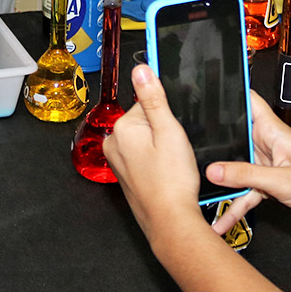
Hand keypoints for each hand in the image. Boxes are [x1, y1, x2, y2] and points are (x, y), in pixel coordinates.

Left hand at [104, 63, 211, 244]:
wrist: (171, 221)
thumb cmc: (172, 182)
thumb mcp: (169, 131)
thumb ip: (154, 99)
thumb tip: (141, 70)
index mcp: (121, 128)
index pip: (147, 103)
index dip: (168, 115)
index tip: (176, 128)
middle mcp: (114, 143)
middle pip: (145, 120)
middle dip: (164, 130)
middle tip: (176, 149)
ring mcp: (118, 161)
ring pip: (146, 139)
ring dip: (161, 146)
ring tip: (172, 163)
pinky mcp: (126, 174)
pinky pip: (143, 156)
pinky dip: (156, 160)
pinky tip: (167, 172)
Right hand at [205, 92, 290, 222]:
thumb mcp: (281, 181)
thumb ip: (246, 175)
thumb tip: (214, 170)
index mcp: (272, 130)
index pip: (248, 100)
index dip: (228, 93)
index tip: (205, 93)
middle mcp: (268, 143)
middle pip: (235, 136)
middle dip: (214, 142)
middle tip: (188, 149)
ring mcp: (268, 162)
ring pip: (238, 167)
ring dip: (223, 181)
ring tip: (199, 192)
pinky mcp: (271, 180)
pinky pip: (247, 189)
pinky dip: (237, 203)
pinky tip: (224, 220)